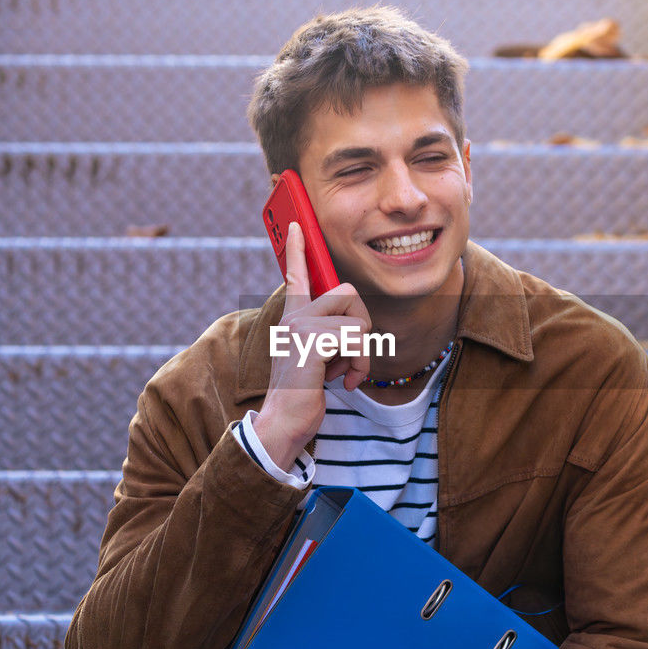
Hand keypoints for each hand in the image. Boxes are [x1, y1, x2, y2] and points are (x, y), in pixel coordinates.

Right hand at [254, 221, 370, 469]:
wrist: (285, 423)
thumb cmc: (303, 393)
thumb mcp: (315, 358)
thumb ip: (328, 336)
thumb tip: (356, 329)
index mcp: (293, 318)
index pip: (295, 276)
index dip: (297, 250)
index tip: (298, 226)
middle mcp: (294, 318)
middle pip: (347, 293)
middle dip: (363, 325)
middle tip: (353, 356)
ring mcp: (300, 329)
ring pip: (358, 321)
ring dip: (362, 353)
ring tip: (346, 373)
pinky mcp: (311, 344)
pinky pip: (356, 340)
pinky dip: (359, 364)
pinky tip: (343, 382)